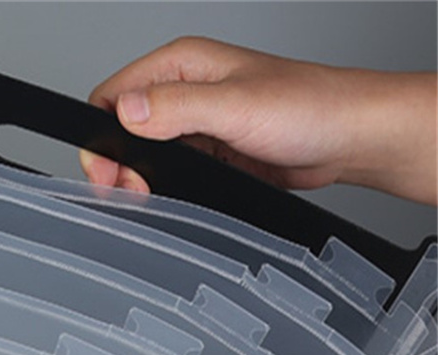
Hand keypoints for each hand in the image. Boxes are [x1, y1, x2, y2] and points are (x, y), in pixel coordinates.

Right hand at [80, 36, 436, 204]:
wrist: (348, 139)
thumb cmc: (310, 107)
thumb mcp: (236, 105)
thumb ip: (178, 106)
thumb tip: (128, 111)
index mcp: (181, 64)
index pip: (113, 95)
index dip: (102, 133)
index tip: (109, 168)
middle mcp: (183, 90)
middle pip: (121, 128)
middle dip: (117, 162)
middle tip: (130, 189)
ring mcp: (194, 123)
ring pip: (141, 153)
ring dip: (139, 177)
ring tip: (151, 195)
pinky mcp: (207, 152)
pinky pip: (167, 170)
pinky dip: (161, 186)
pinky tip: (172, 195)